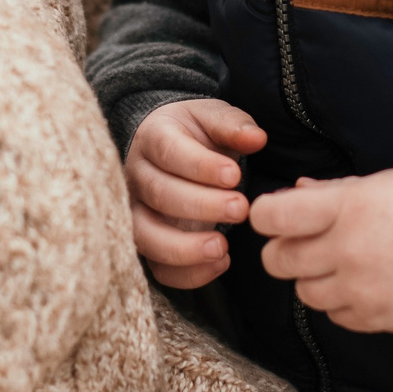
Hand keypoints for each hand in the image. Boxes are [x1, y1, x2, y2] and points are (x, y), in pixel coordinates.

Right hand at [126, 99, 261, 289]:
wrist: (170, 148)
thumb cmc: (196, 134)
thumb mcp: (214, 118)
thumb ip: (233, 125)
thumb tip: (256, 139)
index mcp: (153, 137)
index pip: (169, 151)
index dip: (200, 166)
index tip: (234, 175)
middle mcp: (136, 176)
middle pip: (159, 194)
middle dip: (202, 205)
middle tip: (241, 208)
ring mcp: (136, 213)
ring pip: (146, 236)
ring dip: (184, 248)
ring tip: (223, 248)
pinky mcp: (147, 243)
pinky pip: (157, 267)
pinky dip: (186, 274)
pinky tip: (221, 263)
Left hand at [248, 171, 392, 332]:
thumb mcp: (376, 185)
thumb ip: (330, 191)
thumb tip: (291, 191)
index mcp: (346, 208)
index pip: (273, 217)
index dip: (264, 216)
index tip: (273, 216)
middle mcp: (348, 250)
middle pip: (278, 261)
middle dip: (283, 251)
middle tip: (303, 244)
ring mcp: (361, 289)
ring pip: (304, 293)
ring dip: (313, 279)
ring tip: (339, 265)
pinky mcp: (376, 317)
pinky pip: (336, 316)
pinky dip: (341, 303)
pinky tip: (361, 284)